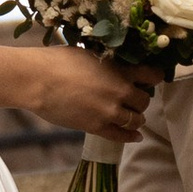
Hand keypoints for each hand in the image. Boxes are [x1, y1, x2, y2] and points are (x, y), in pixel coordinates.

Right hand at [27, 45, 158, 138]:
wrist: (38, 80)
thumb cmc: (58, 61)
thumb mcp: (90, 54)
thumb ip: (106, 63)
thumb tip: (112, 66)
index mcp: (119, 70)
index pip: (151, 75)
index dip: (155, 77)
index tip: (154, 79)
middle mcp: (120, 91)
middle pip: (144, 101)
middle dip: (141, 100)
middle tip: (135, 99)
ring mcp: (109, 112)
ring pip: (136, 119)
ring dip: (136, 118)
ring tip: (133, 117)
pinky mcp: (97, 127)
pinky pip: (121, 136)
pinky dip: (130, 137)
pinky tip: (136, 136)